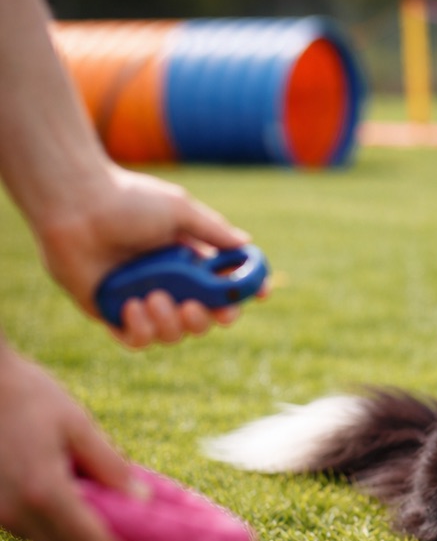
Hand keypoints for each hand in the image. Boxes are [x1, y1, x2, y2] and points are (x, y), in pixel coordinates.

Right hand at [0, 345, 146, 540]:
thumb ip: (110, 466)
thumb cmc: (28, 396)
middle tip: (140, 534)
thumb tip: (142, 500)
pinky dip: (61, 525)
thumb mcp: (78, 424)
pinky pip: (34, 529)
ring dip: (84, 538)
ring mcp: (0, 514)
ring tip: (116, 514)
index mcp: (45, 493)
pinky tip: (82, 500)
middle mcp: (18, 513)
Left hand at [32, 164, 252, 347]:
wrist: (76, 206)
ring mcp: (140, 300)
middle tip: (195, 308)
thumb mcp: (180, 211)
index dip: (240, 295)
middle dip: (204, 320)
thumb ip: (214, 232)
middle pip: (202, 319)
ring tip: (154, 299)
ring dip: (170, 324)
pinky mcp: (111, 313)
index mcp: (187, 261)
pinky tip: (134, 306)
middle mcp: (167, 283)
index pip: (222, 288)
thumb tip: (246, 246)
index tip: (257, 296)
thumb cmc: (127, 200)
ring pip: (172, 334)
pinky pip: (136, 340)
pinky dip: (140, 330)